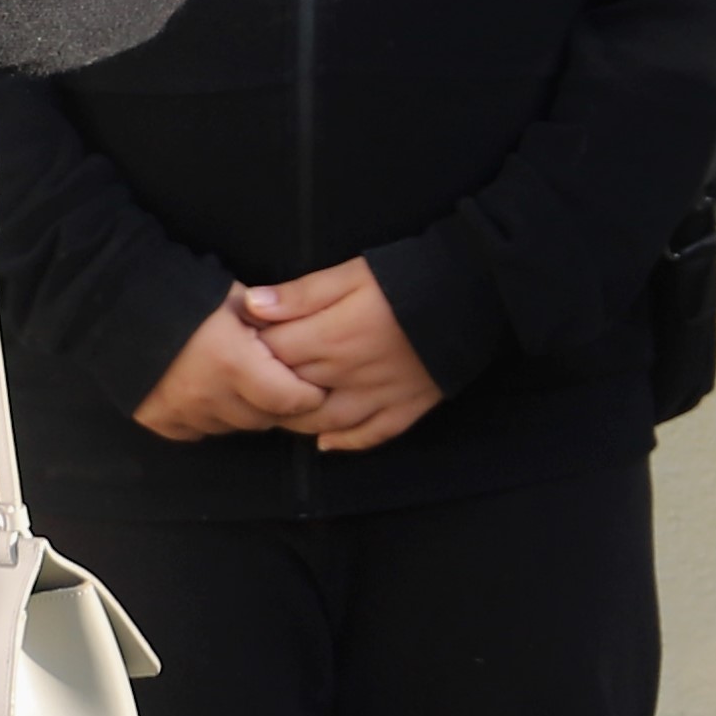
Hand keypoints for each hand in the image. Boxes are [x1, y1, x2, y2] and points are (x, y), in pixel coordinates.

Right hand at [131, 298, 327, 442]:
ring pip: (232, 427)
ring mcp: (180, 411)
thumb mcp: (240, 300)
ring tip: (241, 386)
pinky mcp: (157, 420)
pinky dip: (209, 418)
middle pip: (263, 418)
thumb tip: (309, 347)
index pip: (291, 400)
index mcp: (234, 363)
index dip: (308, 394)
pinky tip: (209, 395)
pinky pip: (198, 431)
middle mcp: (207, 395)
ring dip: (243, 412)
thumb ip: (275, 327)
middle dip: (277, 404)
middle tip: (279, 383)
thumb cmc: (188, 293)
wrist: (117, 301)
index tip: (313, 385)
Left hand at [240, 256, 444, 454]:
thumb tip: (251, 306)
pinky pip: (371, 434)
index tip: (241, 343)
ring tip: (283, 410)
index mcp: (330, 338)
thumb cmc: (409, 275)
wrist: (474, 289)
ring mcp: (378, 397)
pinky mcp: (407, 406)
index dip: (249, 349)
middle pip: (290, 393)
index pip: (271, 355)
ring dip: (297, 421)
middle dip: (266, 387)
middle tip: (252, 379)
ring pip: (324, 422)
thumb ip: (302, 294)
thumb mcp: (352, 273)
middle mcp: (348, 376)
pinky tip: (327, 442)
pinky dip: (345, 442)